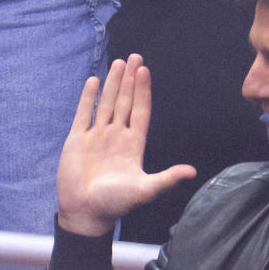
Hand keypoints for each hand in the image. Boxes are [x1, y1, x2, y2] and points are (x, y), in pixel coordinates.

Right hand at [56, 55, 195, 236]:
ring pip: (106, 104)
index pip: (140, 111)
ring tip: (118, 63)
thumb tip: (192, 171)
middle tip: (134, 56)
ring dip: (112, 84)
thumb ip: (167, 178)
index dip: (143, 91)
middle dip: (129, 80)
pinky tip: (94, 81)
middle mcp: (115, 137)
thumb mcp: (145, 190)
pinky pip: (83, 114)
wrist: (86, 213)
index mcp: (133, 145)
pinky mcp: (76, 141)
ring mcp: (96, 137)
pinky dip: (88, 98)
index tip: (145, 71)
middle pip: (124, 102)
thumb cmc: (115, 204)